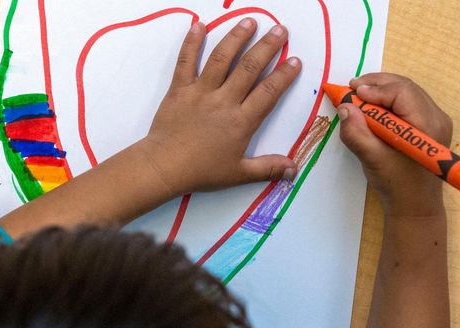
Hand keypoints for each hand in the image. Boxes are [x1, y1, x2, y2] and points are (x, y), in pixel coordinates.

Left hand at [133, 18, 301, 195]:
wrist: (164, 167)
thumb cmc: (201, 171)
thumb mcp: (238, 174)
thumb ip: (268, 168)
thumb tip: (294, 169)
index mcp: (241, 121)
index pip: (268, 93)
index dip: (283, 76)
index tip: (295, 60)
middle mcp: (223, 101)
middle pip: (249, 69)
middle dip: (267, 47)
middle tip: (280, 30)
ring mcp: (201, 92)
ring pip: (221, 59)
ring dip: (236, 37)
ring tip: (249, 21)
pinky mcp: (180, 89)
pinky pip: (186, 61)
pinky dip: (191, 42)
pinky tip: (199, 25)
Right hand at [338, 73, 452, 216]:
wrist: (415, 205)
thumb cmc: (396, 184)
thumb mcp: (372, 159)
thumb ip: (356, 133)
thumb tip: (345, 107)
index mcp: (427, 125)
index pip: (402, 92)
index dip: (376, 89)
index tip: (352, 92)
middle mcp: (437, 117)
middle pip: (406, 87)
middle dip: (377, 83)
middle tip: (352, 87)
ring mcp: (436, 120)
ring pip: (407, 92)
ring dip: (382, 89)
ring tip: (359, 93)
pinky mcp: (430, 124)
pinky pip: (409, 102)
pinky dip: (389, 99)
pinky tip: (373, 105)